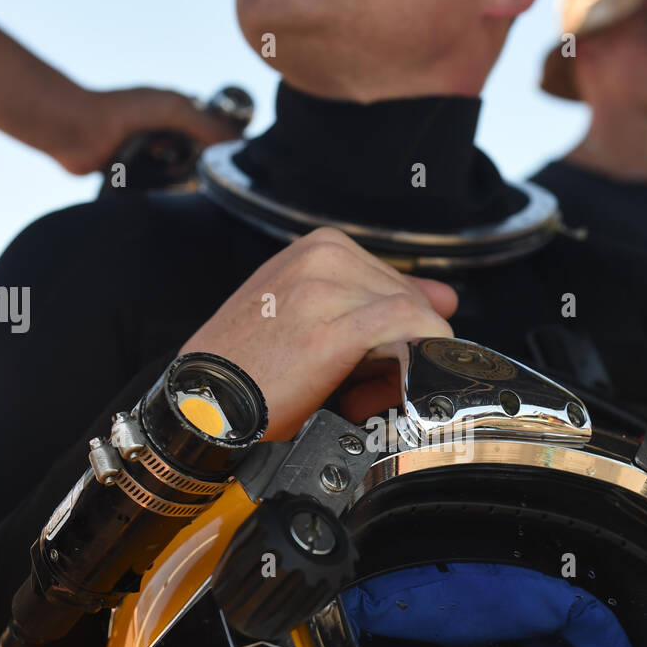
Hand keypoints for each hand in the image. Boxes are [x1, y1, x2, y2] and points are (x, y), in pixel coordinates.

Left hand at [56, 86, 240, 175]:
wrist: (79, 130)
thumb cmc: (122, 110)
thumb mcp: (174, 109)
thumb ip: (208, 125)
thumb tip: (237, 145)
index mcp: (177, 110)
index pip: (214, 129)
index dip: (224, 141)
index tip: (231, 154)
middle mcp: (165, 131)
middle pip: (201, 154)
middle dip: (197, 158)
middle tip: (186, 153)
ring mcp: (151, 152)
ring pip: (182, 172)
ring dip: (175, 170)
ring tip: (158, 157)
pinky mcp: (137, 173)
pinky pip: (160, 186)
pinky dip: (158, 183)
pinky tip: (148, 173)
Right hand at [181, 227, 457, 439]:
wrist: (202, 399)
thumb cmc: (248, 366)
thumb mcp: (313, 317)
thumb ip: (378, 303)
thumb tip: (444, 298)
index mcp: (318, 247)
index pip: (394, 281)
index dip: (400, 328)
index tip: (385, 364)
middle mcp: (324, 257)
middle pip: (406, 298)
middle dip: (403, 348)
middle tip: (373, 391)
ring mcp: (329, 287)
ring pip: (410, 315)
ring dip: (403, 363)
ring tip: (363, 398)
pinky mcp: (336, 326)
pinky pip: (409, 327)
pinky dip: (421, 354)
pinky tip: (403, 383)